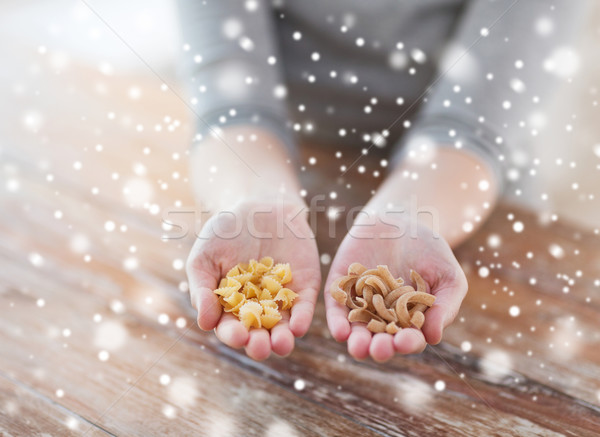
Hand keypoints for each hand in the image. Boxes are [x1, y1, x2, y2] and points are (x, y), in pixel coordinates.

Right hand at [186, 198, 320, 359]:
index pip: (231, 328)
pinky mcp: (304, 288)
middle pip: (258, 334)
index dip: (233, 335)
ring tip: (282, 344)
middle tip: (259, 347)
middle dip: (259, 344)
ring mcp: (282, 300)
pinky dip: (302, 318)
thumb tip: (205, 324)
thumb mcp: (204, 257)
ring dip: (283, 339)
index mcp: (230, 307)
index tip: (238, 336)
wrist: (258, 205)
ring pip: (283, 327)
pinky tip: (299, 327)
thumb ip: (202, 289)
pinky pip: (304, 308)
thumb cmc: (224, 232)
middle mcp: (257, 310)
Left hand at [324, 211, 467, 361]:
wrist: (402, 220)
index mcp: (410, 321)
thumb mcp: (448, 275)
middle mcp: (383, 319)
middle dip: (381, 348)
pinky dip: (337, 322)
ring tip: (359, 348)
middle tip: (380, 349)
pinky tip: (341, 331)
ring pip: (357, 331)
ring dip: (357, 342)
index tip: (406, 341)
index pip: (409, 339)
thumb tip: (432, 337)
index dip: (408, 343)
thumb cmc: (430, 251)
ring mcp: (360, 305)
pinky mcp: (341, 289)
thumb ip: (445, 306)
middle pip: (381, 340)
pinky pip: (337, 309)